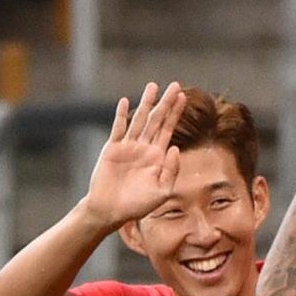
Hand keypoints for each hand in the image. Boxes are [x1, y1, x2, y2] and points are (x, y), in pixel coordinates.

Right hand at [82, 82, 185, 230]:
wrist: (111, 211)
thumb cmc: (138, 205)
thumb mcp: (162, 191)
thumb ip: (171, 170)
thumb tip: (176, 147)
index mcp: (158, 157)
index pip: (169, 129)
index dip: (176, 113)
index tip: (184, 97)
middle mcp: (144, 148)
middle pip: (157, 120)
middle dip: (166, 103)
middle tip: (175, 85)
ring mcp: (128, 147)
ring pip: (139, 120)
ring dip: (146, 103)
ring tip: (153, 86)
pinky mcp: (112, 149)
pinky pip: (118, 129)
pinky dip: (122, 115)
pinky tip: (126, 102)